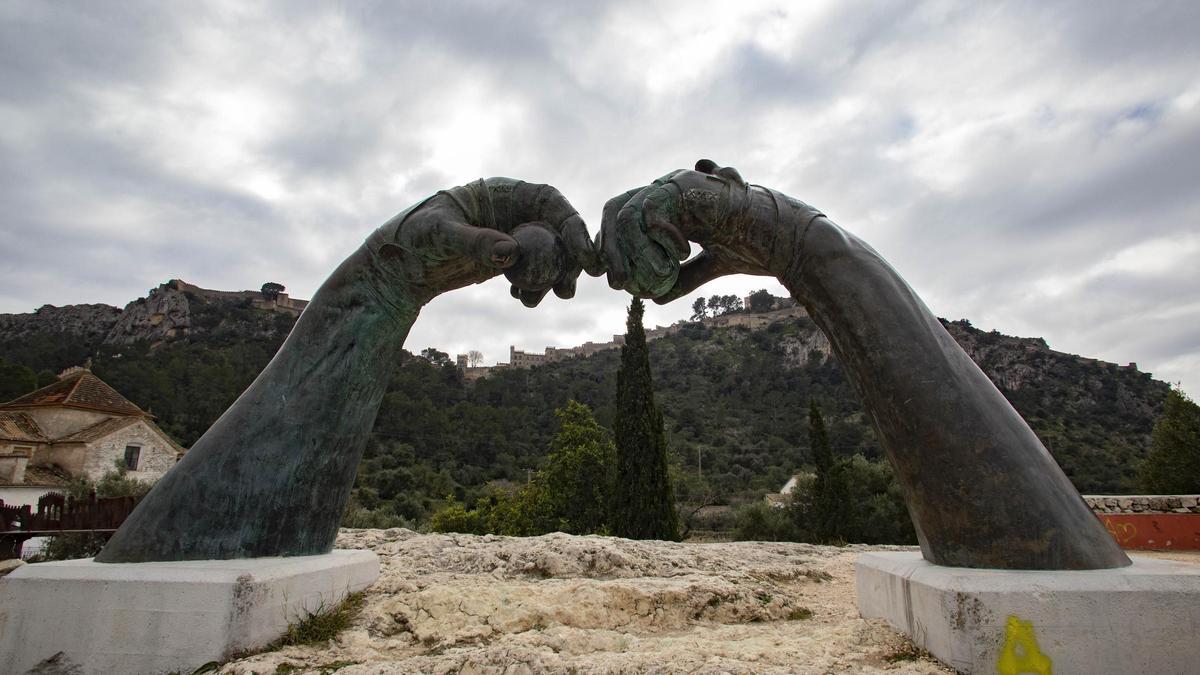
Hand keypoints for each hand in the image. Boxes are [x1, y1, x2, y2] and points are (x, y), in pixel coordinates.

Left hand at [372, 178, 601, 306]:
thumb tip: (511, 252)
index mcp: (503, 192)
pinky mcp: (503, 259)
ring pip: (548, 254)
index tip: (582, 252)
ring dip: (553, 277)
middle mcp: (512, 212)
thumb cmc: (413, 236)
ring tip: (542, 299)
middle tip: (569, 288)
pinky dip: (534, 286)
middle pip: (556, 230)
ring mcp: (510, 235)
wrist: (398, 265)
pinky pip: (532, 270)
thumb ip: (474, 241)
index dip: (571, 224)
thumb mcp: (439, 234)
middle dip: (569, 259)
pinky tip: (523, 298)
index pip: (549, 200)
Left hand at [599, 160, 823, 301]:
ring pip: (630, 214)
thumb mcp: (710, 265)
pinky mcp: (687, 185)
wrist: (783, 239)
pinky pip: (650, 211)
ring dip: (634, 252)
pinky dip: (656, 239)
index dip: (611, 244)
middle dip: (610, 248)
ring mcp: (676, 184)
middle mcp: (669, 189)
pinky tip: (680, 254)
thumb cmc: (753, 248)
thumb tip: (653, 297)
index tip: (612, 279)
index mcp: (671, 205)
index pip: (624, 217)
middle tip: (617, 283)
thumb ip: (682, 277)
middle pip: (617, 210)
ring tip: (653, 278)